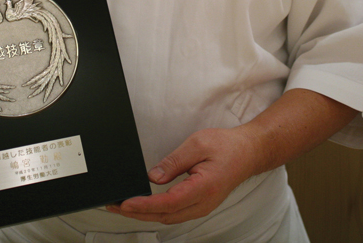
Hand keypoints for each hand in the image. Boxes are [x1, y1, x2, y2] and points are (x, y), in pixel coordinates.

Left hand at [106, 127, 255, 224]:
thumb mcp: (197, 144)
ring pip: (168, 217)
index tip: (125, 203)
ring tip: (123, 207)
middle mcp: (203, 203)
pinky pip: (174, 214)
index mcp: (204, 188)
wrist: (248, 153)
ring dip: (144, 214)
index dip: (144, 205)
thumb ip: (174, 162)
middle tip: (114, 206)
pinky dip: (156, 212)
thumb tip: (152, 177)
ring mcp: (202, 207)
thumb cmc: (226, 146)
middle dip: (137, 213)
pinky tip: (144, 206)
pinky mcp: (199, 205)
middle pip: (164, 215)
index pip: (168, 203)